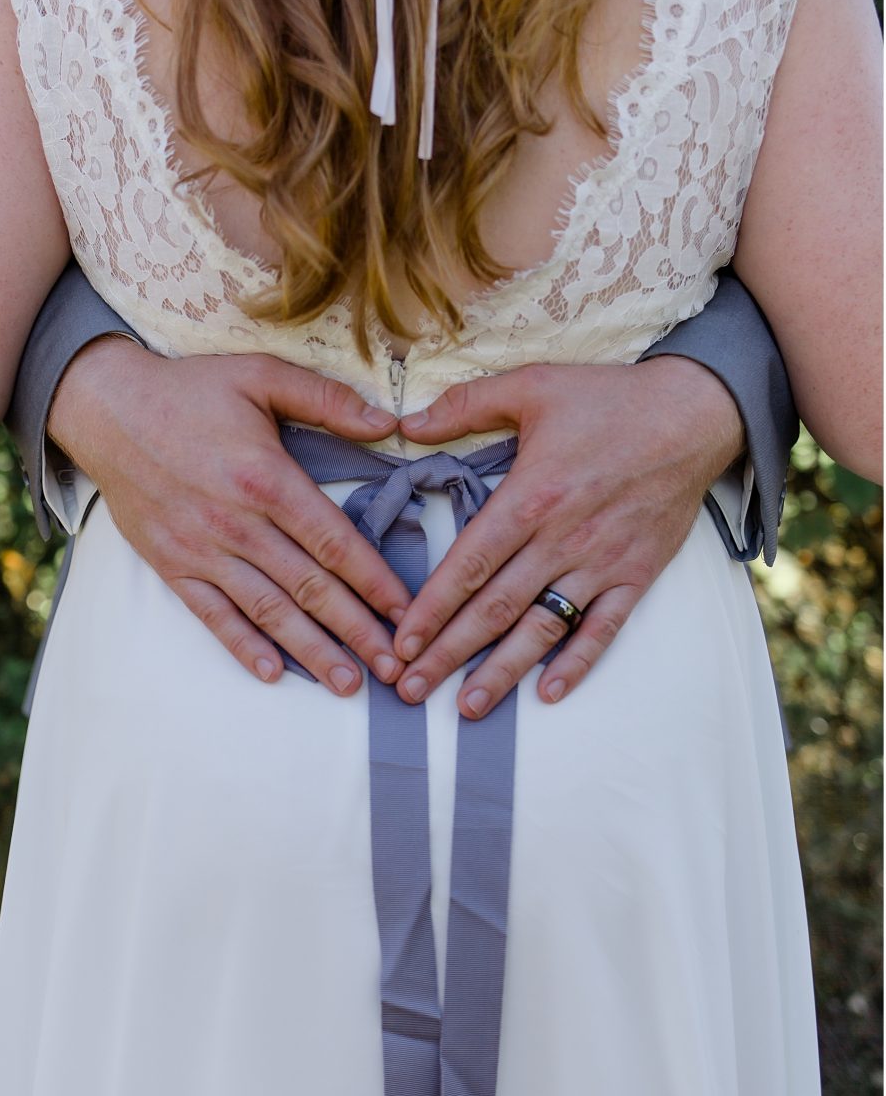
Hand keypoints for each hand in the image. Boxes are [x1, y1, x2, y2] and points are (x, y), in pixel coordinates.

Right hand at [48, 340, 412, 694]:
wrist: (105, 408)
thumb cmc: (189, 390)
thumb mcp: (260, 375)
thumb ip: (326, 398)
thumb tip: (388, 422)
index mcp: (265, 477)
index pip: (333, 542)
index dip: (374, 581)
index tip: (408, 612)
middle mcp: (235, 522)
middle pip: (309, 587)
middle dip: (357, 631)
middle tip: (395, 667)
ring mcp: (200, 549)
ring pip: (267, 610)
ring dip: (311, 651)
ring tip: (348, 683)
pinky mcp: (171, 565)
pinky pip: (212, 614)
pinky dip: (242, 646)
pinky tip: (273, 674)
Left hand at [390, 357, 745, 716]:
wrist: (694, 414)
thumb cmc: (608, 400)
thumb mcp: (532, 386)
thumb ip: (466, 405)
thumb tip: (406, 423)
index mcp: (530, 497)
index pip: (469, 566)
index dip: (432, 608)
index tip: (401, 642)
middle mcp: (562, 538)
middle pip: (495, 609)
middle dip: (448, 654)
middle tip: (411, 690)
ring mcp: (600, 562)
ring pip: (542, 628)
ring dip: (502, 672)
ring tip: (467, 708)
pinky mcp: (635, 575)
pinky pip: (603, 629)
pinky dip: (577, 663)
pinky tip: (548, 693)